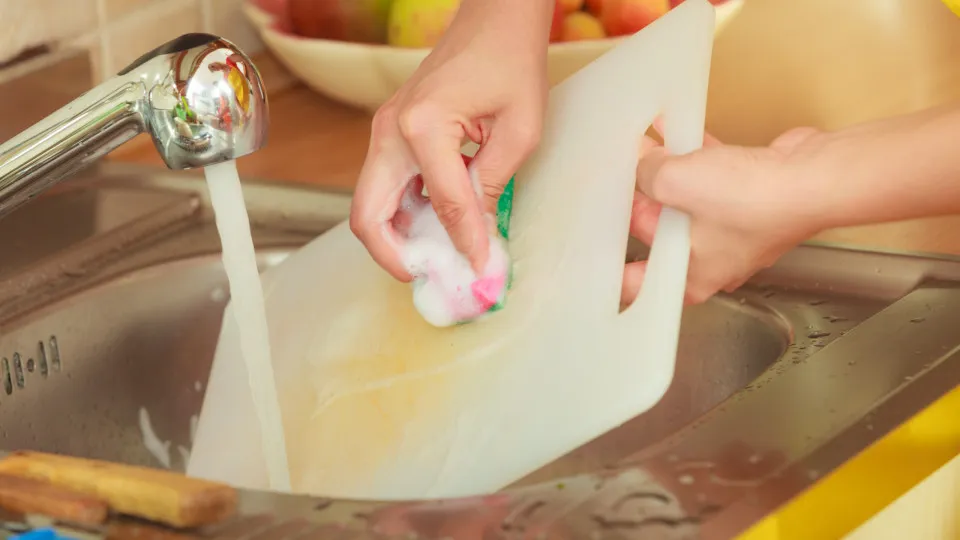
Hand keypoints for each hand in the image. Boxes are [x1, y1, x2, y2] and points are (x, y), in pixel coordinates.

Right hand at [350, 0, 550, 280]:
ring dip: (396, 237)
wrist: (492, 20)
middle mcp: (391, 130)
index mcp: (423, 126)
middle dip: (394, 256)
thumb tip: (477, 236)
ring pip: (370, 203)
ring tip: (436, 256)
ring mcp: (384, 130)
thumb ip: (491, 187)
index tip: (481, 271)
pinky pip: (385, 185)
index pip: (442, 207)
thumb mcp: (518, 131)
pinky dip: (402, 213)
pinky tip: (434, 225)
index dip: (464, 245)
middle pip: (368, 215)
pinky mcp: (391, 132)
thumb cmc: (510, 62)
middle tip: (429, 276)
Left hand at [623, 122, 829, 305]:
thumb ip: (647, 174)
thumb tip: (641, 161)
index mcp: (690, 277)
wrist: (813, 178)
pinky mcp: (750, 198)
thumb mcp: (676, 182)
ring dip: (664, 174)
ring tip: (637, 147)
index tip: (590, 252)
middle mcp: (711, 259)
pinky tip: (675, 130)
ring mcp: (732, 228)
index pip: (637, 283)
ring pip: (685, 202)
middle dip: (637, 202)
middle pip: (658, 233)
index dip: (611, 268)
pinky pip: (712, 178)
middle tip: (612, 178)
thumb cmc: (753, 200)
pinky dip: (695, 158)